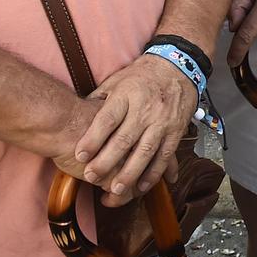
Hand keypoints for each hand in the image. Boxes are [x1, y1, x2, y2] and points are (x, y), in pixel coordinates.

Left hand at [57, 55, 196, 205]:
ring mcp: (162, 121)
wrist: (178, 66)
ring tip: (115, 189)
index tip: (80, 154)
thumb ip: (99, 100)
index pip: (108, 119)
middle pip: (124, 139)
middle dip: (107, 161)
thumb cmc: (141, 75)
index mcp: (127, 95)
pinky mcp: (176, 131)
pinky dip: (154, 173)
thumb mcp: (117, 80)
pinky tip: (142, 187)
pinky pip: (165, 156)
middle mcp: (145, 109)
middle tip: (91, 177)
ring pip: (145, 151)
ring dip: (130, 173)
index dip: (93, 138)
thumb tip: (79, 118)